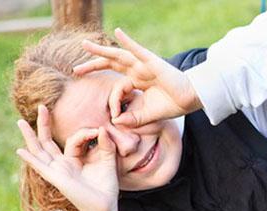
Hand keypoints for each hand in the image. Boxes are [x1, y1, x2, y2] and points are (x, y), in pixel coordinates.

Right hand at [16, 105, 118, 210]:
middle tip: (42, 106)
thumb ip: (105, 144)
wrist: (105, 205)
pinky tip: (20, 151)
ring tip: (20, 122)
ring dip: (30, 136)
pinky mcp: (57, 178)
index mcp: (74, 159)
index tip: (98, 131)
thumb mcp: (108, 160)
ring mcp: (58, 170)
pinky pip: (41, 167)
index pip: (73, 139)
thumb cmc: (106, 185)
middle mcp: (63, 164)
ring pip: (40, 150)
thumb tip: (100, 129)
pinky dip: (30, 159)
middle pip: (48, 141)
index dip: (84, 132)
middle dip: (44, 124)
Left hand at [74, 28, 200, 127]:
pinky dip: (128, 41)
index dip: (113, 100)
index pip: (117, 86)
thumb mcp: (147, 115)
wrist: (190, 100)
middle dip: (93, 65)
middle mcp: (138, 71)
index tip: (115, 115)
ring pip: (118, 55)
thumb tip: (116, 122)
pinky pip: (138, 49)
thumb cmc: (172, 105)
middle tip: (76, 70)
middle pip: (111, 64)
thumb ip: (132, 118)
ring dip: (101, 50)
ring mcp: (144, 65)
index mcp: (137, 82)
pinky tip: (118, 33)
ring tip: (84, 44)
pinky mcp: (153, 62)